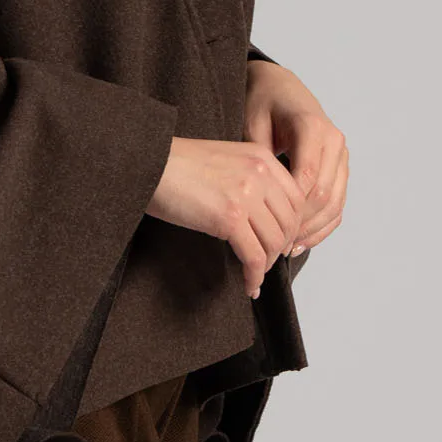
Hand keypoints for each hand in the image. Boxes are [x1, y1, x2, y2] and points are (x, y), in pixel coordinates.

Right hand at [146, 135, 308, 299]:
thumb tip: (263, 215)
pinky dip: (254, 277)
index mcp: (260, 156)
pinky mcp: (229, 218)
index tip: (281, 242)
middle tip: (267, 262)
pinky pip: (253, 257)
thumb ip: (249, 178)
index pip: (296, 199)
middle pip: (289, 223)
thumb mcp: (224, 159)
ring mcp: (246, 195)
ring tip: (254, 275)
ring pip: (273, 243)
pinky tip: (248, 285)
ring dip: (266, 266)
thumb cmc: (173, 163)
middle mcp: (260, 173)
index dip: (292, 227)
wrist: (145, 163)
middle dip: (280, 249)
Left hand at [244, 60, 347, 257]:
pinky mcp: (341, 168)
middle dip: (299, 223)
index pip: (307, 177)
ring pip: (334, 202)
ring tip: (286, 249)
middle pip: (323, 194)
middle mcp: (334, 141)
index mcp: (313, 127)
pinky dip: (322, 225)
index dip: (289, 207)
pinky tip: (301, 242)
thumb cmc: (262, 103)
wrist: (281, 88)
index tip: (266, 228)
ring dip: (312, 229)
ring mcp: (341, 155)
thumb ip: (259, 159)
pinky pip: (338, 203)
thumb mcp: (252, 123)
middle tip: (274, 245)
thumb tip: (257, 200)